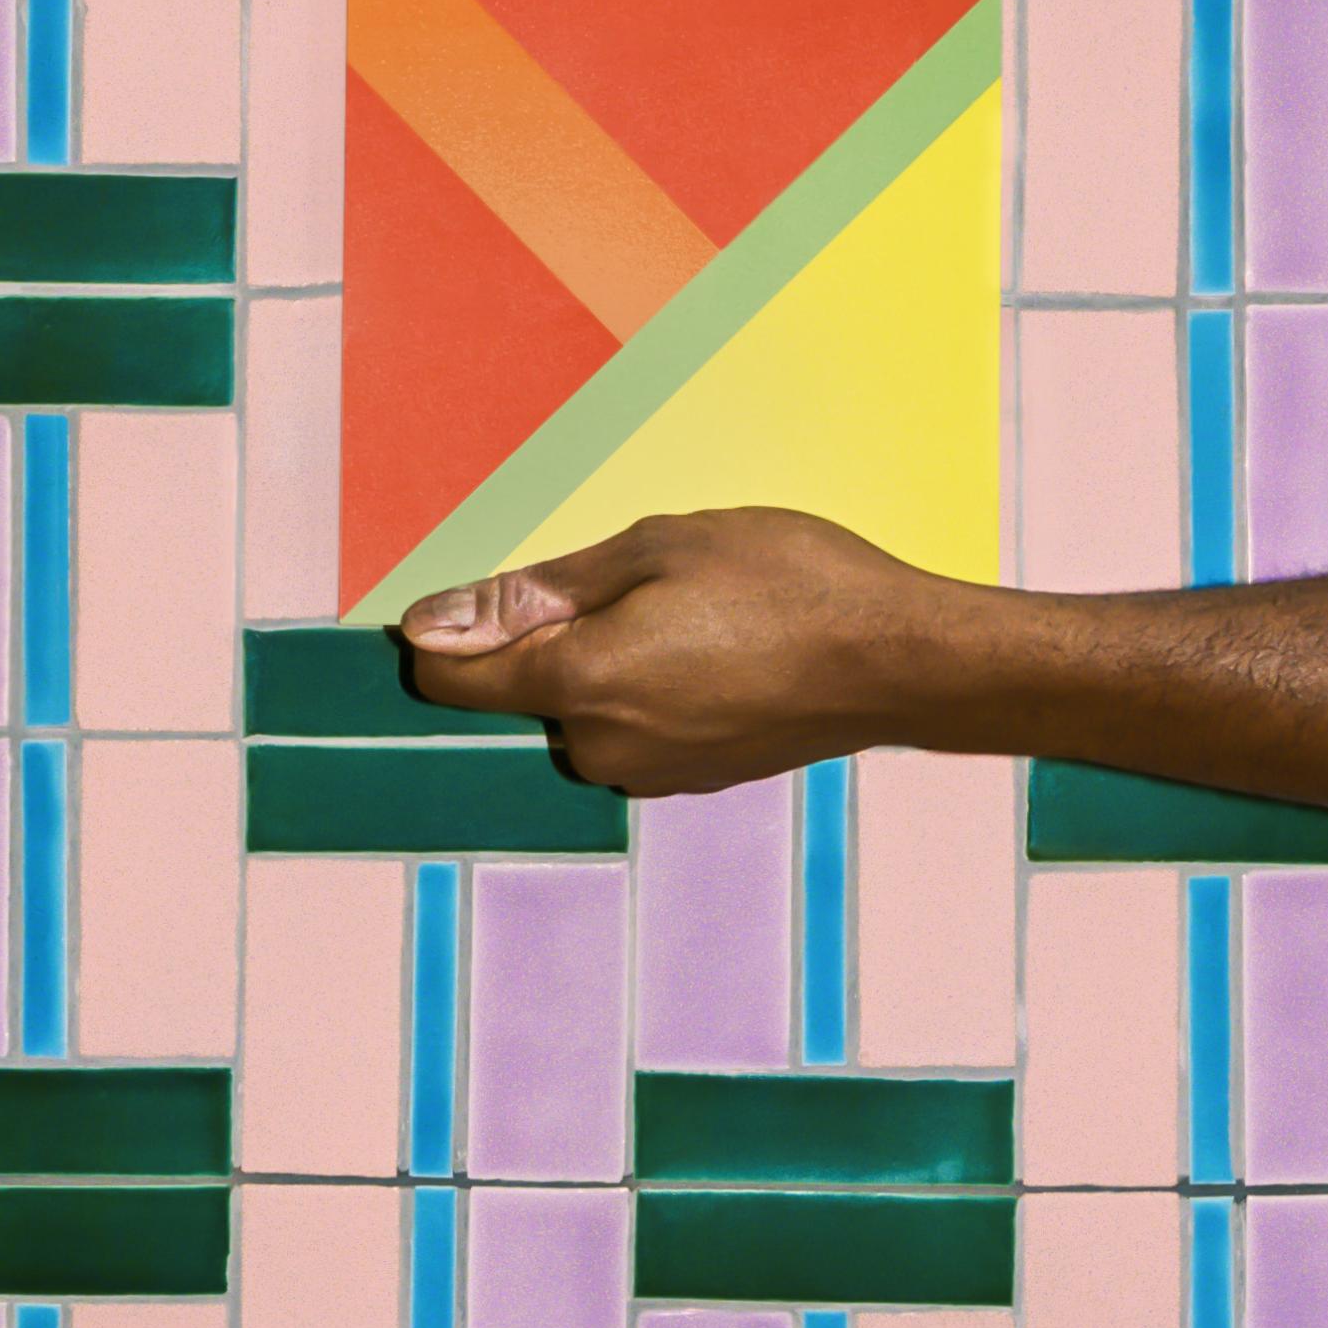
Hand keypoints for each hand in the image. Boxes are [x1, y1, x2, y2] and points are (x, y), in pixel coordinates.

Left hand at [400, 508, 963, 794]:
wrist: (898, 660)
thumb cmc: (786, 583)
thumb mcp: (657, 548)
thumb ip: (537, 591)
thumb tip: (429, 625)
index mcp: (580, 682)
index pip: (450, 677)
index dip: (446, 630)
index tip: (484, 590)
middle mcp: (601, 747)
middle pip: (522, 690)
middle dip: (554, 634)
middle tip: (642, 580)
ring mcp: (647, 773)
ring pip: (581, 707)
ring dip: (608, 660)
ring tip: (693, 611)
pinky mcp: (689, 779)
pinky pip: (633, 726)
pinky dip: (653, 687)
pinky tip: (719, 647)